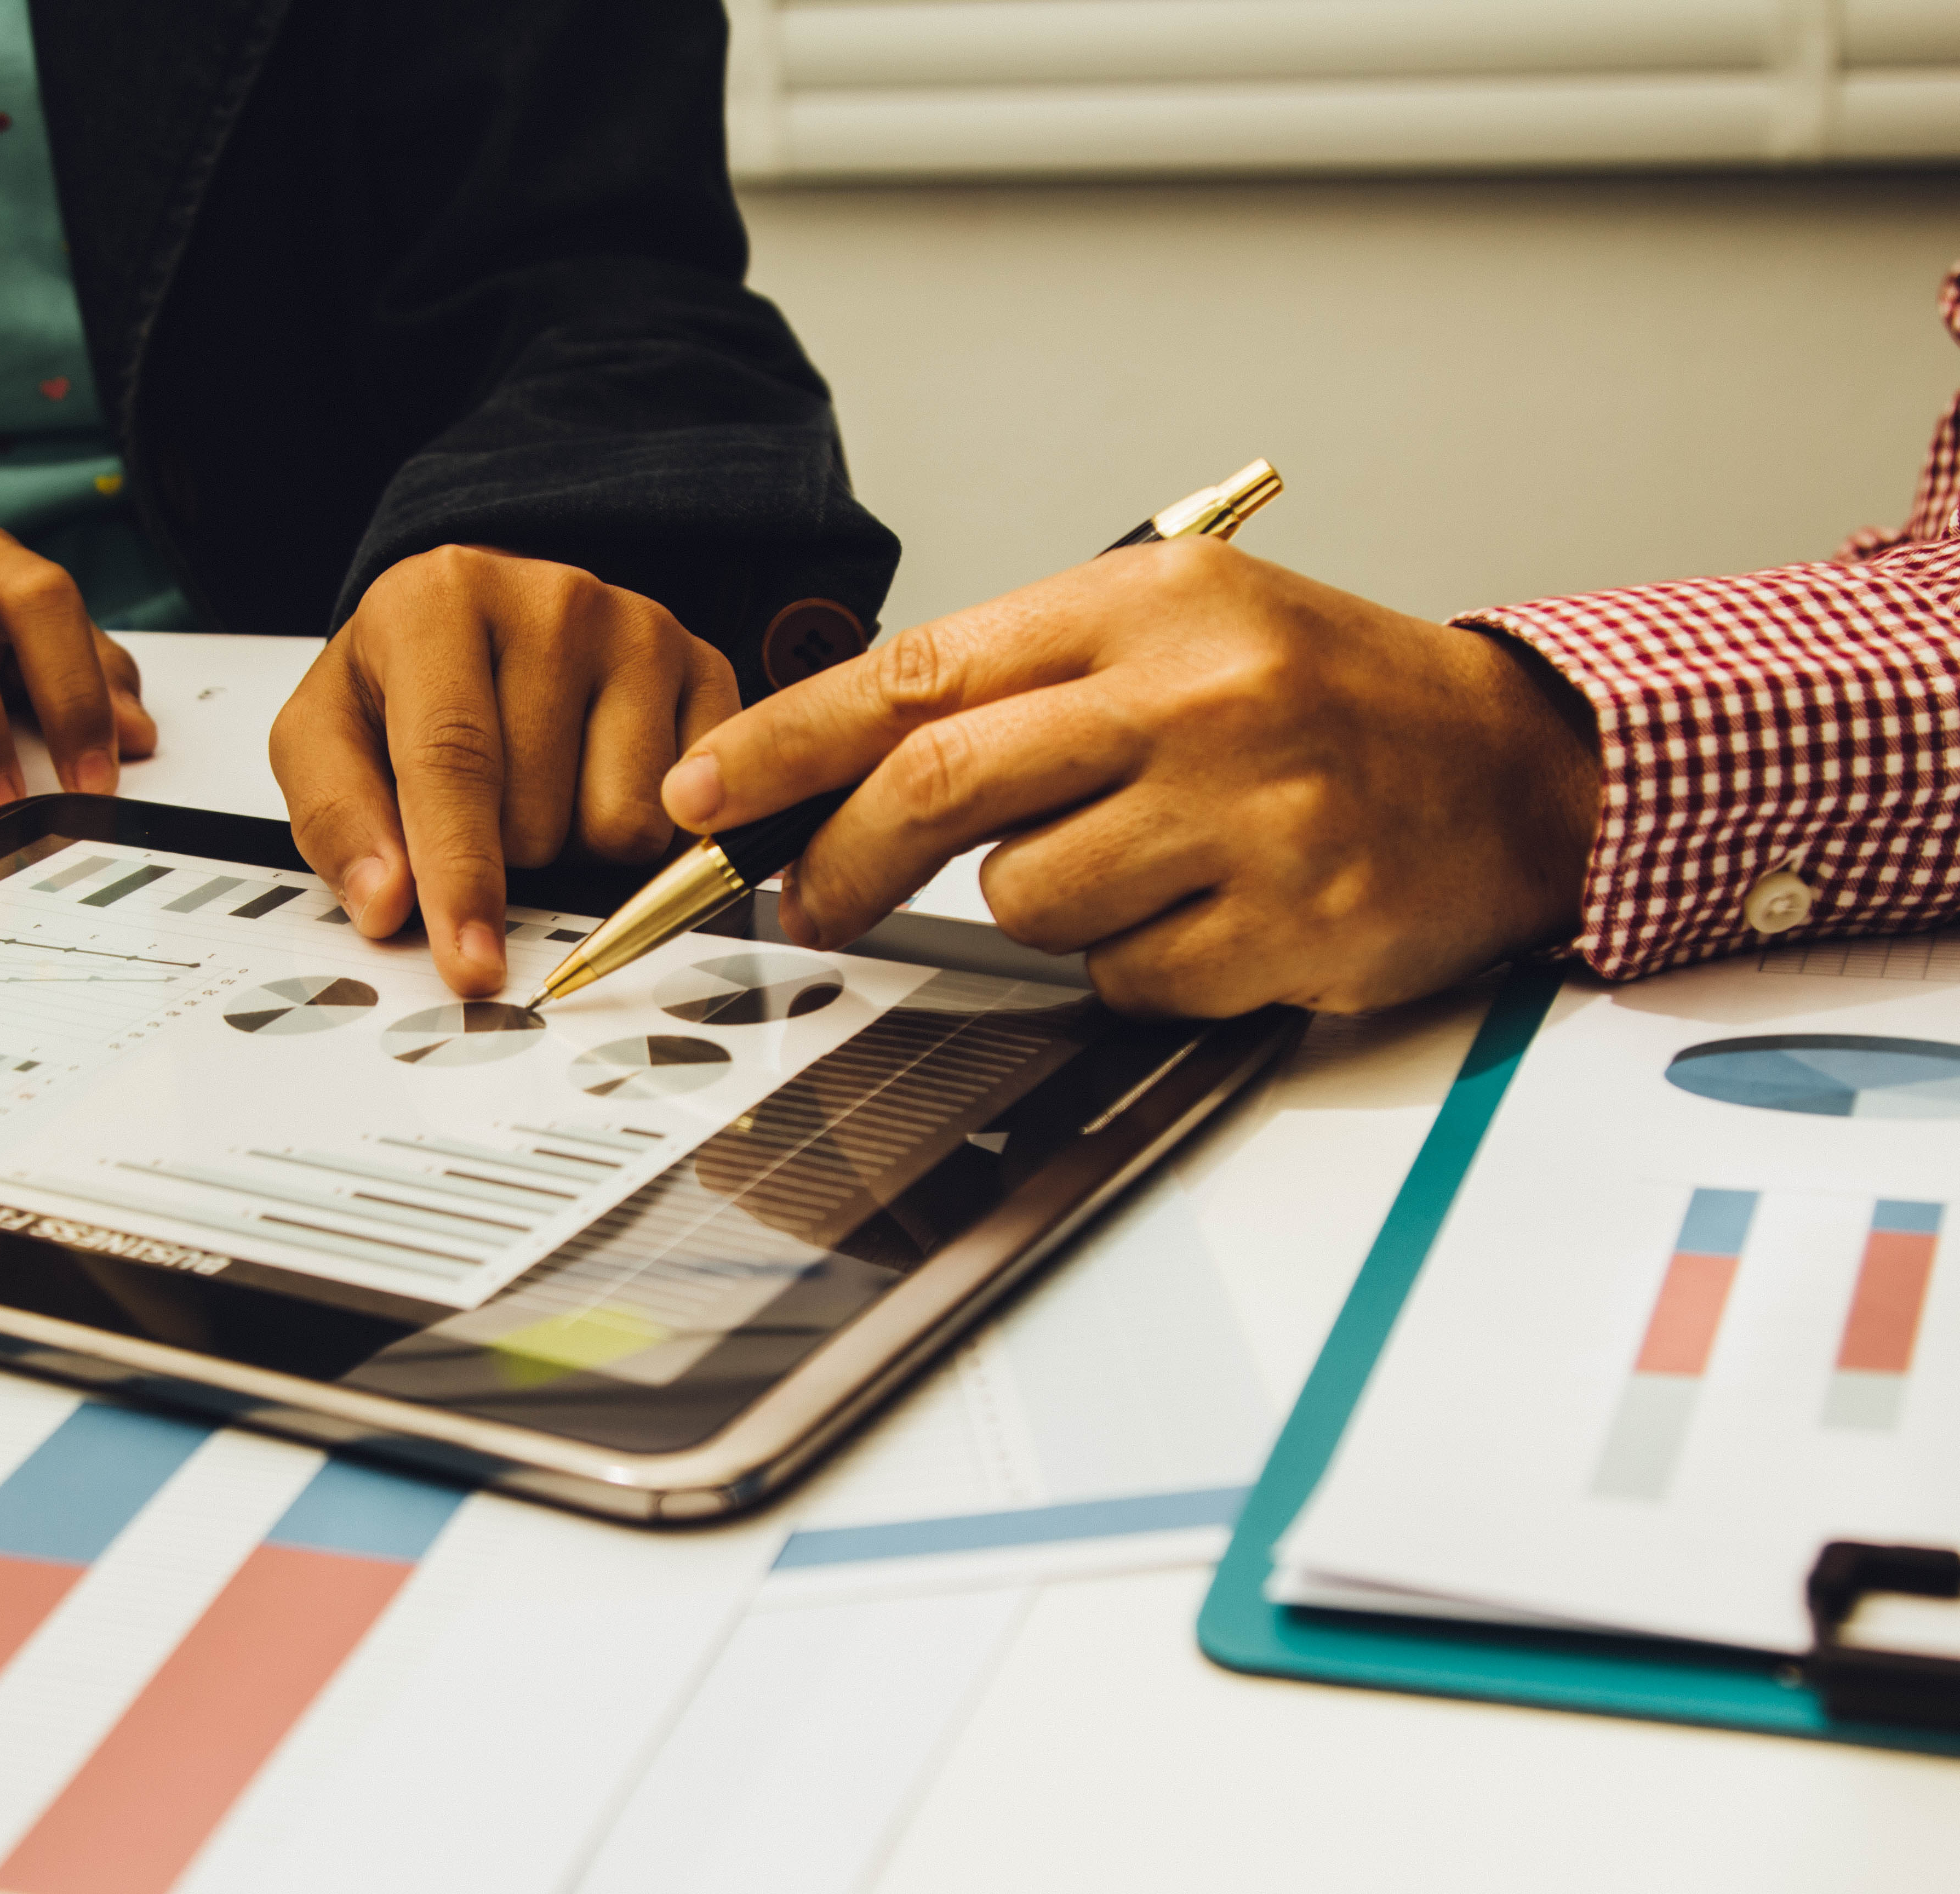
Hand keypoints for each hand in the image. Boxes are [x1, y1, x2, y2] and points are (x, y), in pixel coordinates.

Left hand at [273, 545, 739, 994]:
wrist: (486, 616)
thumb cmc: (403, 683)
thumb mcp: (325, 734)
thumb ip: (337, 819)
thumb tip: (385, 904)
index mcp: (440, 598)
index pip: (455, 761)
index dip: (461, 877)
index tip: (471, 965)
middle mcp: (553, 599)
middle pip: (540, 816)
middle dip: (506, 853)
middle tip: (484, 805)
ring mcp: (641, 629)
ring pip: (623, 825)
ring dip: (575, 844)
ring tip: (543, 786)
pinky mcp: (705, 666)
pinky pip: (686, 817)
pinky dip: (643, 830)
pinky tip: (601, 781)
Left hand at [659, 538, 1600, 1016]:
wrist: (1514, 765)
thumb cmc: (1319, 698)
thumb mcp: (1174, 634)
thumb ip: (1018, 687)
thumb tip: (839, 766)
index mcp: (1147, 605)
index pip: (917, 672)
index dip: (784, 743)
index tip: (701, 794)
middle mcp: (1197, 694)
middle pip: (940, 784)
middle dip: (844, 855)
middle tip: (811, 895)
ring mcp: (1249, 812)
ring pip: (1027, 899)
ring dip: (1037, 905)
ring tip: (1134, 864)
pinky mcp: (1291, 920)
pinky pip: (1127, 976)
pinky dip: (1136, 964)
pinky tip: (1209, 914)